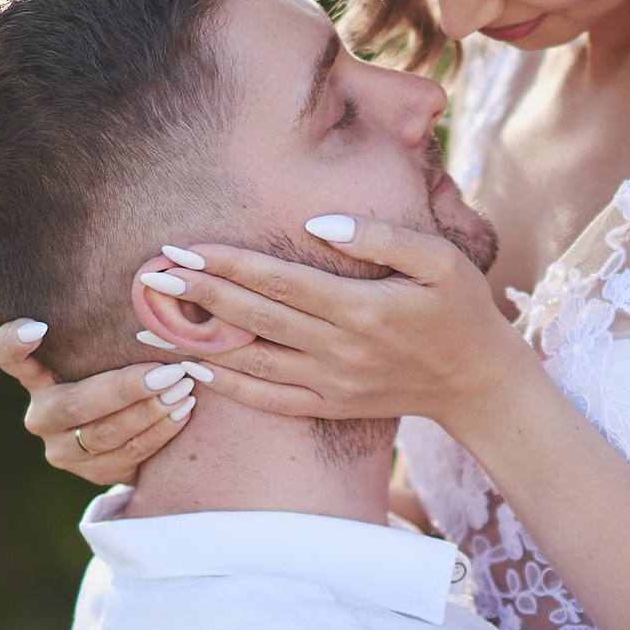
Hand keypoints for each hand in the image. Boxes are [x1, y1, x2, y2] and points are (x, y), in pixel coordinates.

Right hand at [0, 320, 206, 486]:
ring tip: (184, 388)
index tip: (39, 326)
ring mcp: (62, 449)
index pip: (4, 356)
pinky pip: (127, 456)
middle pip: (73, 405)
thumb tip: (156, 276)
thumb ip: (109, 329)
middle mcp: (41, 414)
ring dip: (149, 411)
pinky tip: (182, 412)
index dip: (13, 344)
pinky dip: (159, 433)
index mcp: (36, 376)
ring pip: (104, 434)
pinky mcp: (91, 474)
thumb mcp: (109, 349)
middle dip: (125, 389)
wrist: (138, 428)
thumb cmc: (123, 367)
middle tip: (169, 371)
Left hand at [136, 218, 530, 427]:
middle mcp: (342, 350)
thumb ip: (382, 236)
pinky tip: (194, 369)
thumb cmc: (460, 309)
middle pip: (257, 318)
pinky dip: (229, 387)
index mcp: (365, 310)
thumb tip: (318, 223)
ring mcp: (333, 384)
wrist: (479, 383)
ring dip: (199, 343)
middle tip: (151, 275)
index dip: (231, 265)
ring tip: (150, 323)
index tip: (186, 248)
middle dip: (200, 296)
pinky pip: (270, 400)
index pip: (283, 282)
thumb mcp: (441, 259)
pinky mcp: (331, 406)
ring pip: (254, 362)